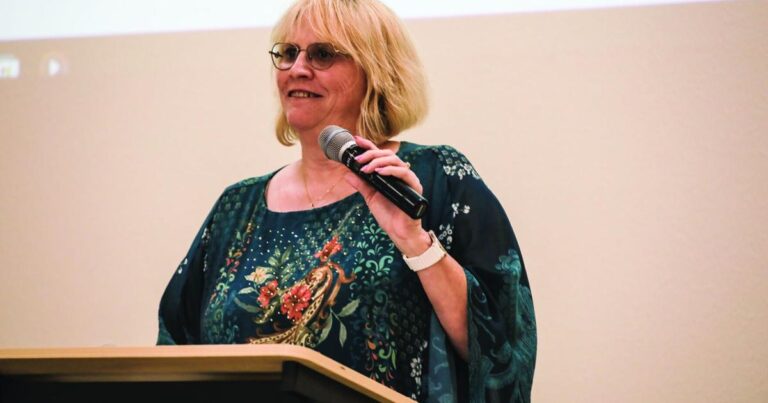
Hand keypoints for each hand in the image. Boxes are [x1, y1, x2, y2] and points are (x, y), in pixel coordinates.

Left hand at [343, 136, 430, 256]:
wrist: (398, 232)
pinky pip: (404, 172)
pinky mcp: (414, 186)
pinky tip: (380, 172)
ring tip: (366, 168)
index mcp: (389, 174)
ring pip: (395, 160)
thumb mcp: (370, 197)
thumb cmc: (388, 214)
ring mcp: (408, 179)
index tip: (356, 140)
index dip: (369, 146)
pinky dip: (391, 170)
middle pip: (387, 155)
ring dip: (378, 162)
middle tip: (358, 160)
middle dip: (371, 155)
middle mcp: (399, 173)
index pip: (380, 156)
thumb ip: (361, 184)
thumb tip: (347, 173)